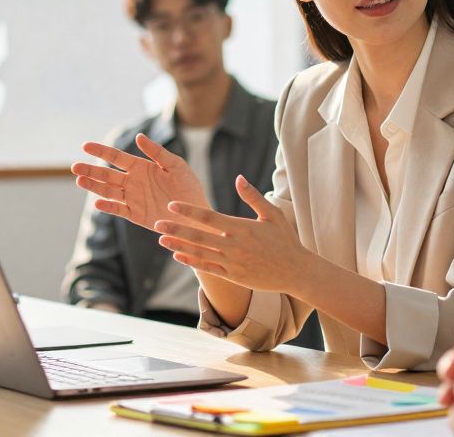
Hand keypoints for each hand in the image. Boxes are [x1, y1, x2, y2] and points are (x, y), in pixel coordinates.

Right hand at [71, 134, 209, 231]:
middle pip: (107, 174)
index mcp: (141, 167)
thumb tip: (139, 137)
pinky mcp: (136, 215)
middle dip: (91, 170)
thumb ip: (157, 152)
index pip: (116, 157)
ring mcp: (133, 198)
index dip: (101, 151)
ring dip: (94, 186)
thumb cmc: (189, 188)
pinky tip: (98, 203)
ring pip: (108, 191)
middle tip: (74, 167)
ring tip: (80, 181)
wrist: (196, 215)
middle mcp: (133, 182)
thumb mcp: (176, 166)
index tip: (85, 146)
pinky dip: (108, 206)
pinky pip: (119, 209)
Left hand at [153, 175, 306, 292]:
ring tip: (161, 239)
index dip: (188, 211)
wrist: (296, 271)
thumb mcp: (272, 214)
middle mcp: (233, 246)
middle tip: (157, 223)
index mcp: (241, 227)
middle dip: (175, 229)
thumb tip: (238, 178)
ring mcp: (232, 263)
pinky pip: (208, 269)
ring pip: (199, 253)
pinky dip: (192, 262)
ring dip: (178, 246)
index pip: (208, 217)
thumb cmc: (285, 239)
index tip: (172, 205)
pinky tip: (178, 256)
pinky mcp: (233, 276)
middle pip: (198, 236)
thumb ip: (253, 196)